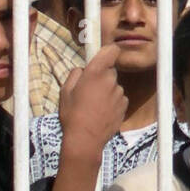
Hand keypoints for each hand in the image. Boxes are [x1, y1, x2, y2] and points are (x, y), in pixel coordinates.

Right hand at [58, 43, 126, 158]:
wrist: (85, 140)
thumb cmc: (72, 115)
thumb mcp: (65, 92)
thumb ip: (75, 74)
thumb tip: (82, 70)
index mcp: (95, 72)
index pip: (112, 50)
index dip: (108, 52)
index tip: (103, 57)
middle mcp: (110, 79)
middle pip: (110, 71)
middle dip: (102, 77)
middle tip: (90, 90)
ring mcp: (119, 93)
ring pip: (114, 86)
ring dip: (107, 91)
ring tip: (94, 106)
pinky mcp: (124, 105)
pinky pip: (119, 98)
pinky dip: (112, 103)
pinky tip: (102, 113)